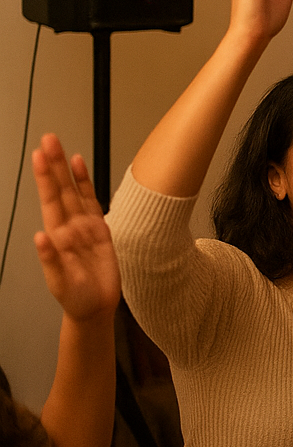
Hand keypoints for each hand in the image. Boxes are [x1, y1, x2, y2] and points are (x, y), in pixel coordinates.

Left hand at [31, 135, 118, 322]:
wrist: (94, 307)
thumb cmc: (76, 298)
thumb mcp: (62, 283)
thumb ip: (51, 260)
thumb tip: (41, 237)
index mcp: (57, 237)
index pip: (50, 200)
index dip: (46, 178)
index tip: (41, 156)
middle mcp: (68, 226)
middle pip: (60, 189)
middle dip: (54, 164)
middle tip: (49, 139)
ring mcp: (83, 226)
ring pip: (73, 191)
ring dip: (66, 168)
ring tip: (60, 146)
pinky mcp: (98, 229)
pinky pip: (91, 201)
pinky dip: (85, 182)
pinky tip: (80, 166)